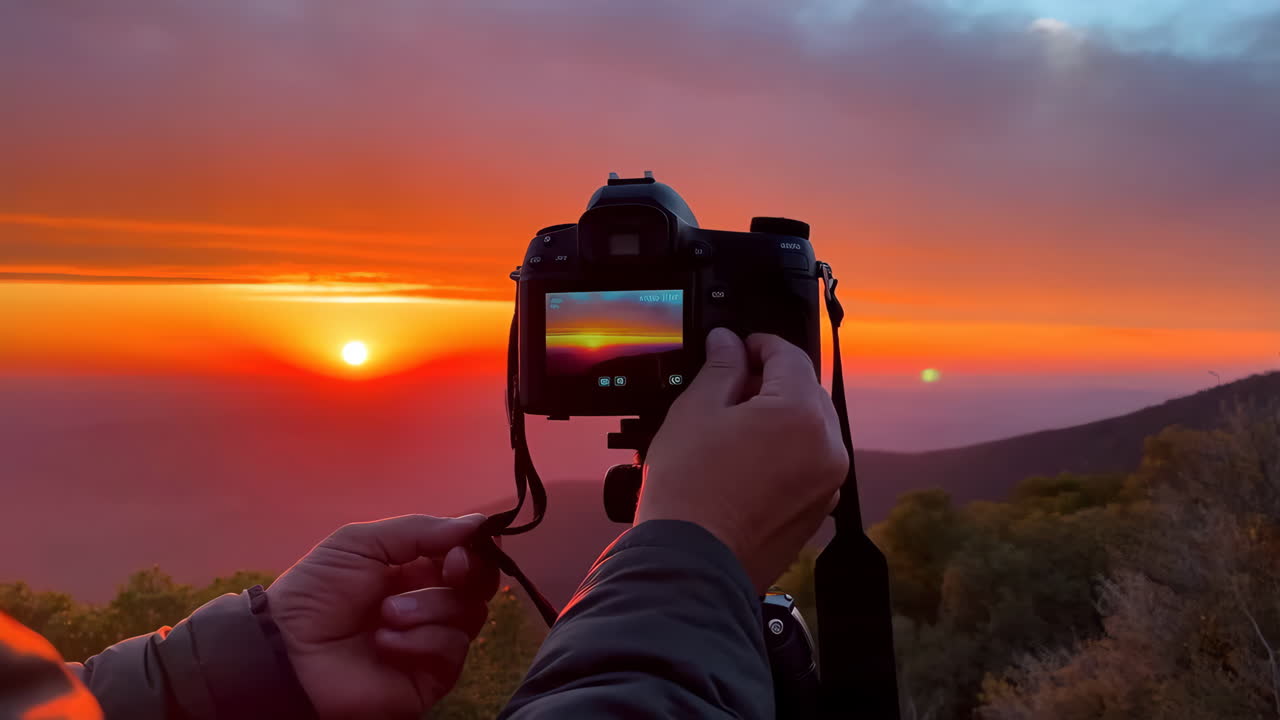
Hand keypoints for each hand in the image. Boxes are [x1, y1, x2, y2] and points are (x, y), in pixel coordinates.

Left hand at [267, 514, 498, 718]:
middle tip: (449, 571)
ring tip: (386, 615)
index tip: (461, 548)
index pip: (465, 557)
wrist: (286, 649)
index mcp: (414, 571)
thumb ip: (420, 530)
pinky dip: (421, 641)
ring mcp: (430, 642)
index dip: (473, 549)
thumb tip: (479, 523)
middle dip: (470, 573)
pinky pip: (451, 651)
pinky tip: (385, 643)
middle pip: (480, 585)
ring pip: (470, 615)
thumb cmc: (316, 591)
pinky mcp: (429, 677)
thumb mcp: (361, 543)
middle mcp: (428, 605)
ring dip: (429, 608)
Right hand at [638, 329, 846, 591]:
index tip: (737, 346)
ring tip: (732, 429)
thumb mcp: (696, 411)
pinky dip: (785, 452)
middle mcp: (828, 448)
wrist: (691, 564)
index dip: (759, 344)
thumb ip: (721, 368)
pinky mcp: (817, 511)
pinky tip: (746, 462)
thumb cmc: (688, 491)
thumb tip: (728, 342)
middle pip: (806, 391)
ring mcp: (827, 483)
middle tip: (727, 388)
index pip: (789, 356)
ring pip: (810, 429)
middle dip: (770, 382)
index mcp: (802, 415)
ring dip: (779, 418)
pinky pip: (809, 464)